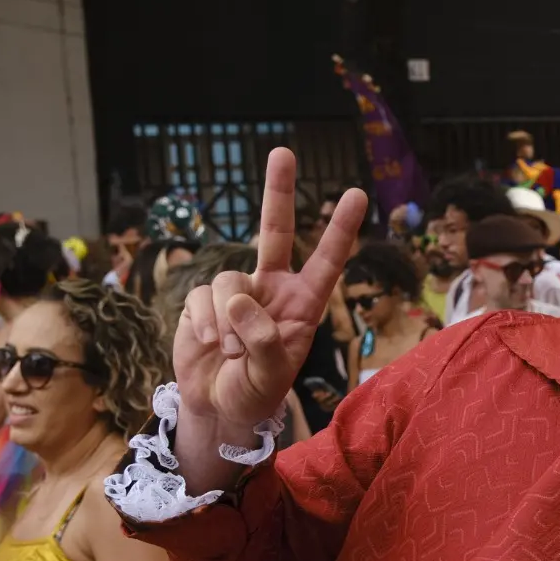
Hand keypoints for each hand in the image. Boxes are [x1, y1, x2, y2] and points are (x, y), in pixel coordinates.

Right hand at [176, 148, 366, 429]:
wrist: (219, 408)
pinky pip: (202, 298)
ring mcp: (238, 293)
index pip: (326, 262)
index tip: (357, 194)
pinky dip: (205, 323)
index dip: (340, 230)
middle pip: (275, 232)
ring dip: (229, 321)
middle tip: (283, 152)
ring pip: (230, 281)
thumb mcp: (271, 376)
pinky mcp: (204, 301)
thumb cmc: (256, 392)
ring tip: (231, 352)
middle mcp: (273, 289)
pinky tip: (210, 346)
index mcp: (304, 304)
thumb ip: (264, 341)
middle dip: (278, 192)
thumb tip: (240, 302)